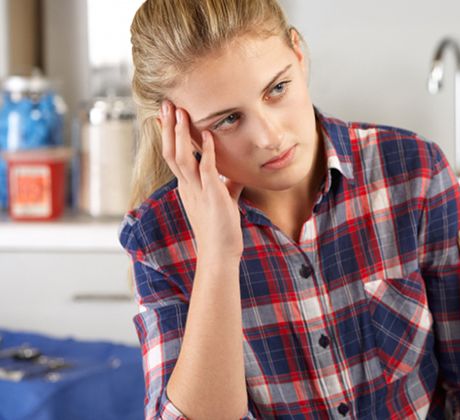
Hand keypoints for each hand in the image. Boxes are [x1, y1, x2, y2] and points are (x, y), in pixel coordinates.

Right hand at [159, 101, 244, 260]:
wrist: (220, 252)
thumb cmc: (222, 228)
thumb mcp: (223, 199)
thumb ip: (226, 183)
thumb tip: (233, 172)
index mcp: (187, 186)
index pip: (173, 154)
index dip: (168, 134)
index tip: (166, 114)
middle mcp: (187, 186)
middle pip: (170, 151)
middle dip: (167, 127)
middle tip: (166, 104)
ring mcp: (196, 191)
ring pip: (180, 158)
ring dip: (179, 134)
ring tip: (180, 112)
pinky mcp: (211, 196)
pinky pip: (206, 169)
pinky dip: (205, 151)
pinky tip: (207, 134)